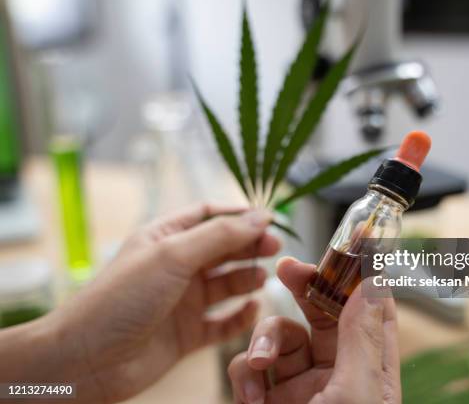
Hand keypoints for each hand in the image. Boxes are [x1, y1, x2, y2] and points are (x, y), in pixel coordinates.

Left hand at [53, 204, 278, 401]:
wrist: (86, 360)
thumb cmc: (120, 299)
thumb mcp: (173, 255)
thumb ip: (220, 235)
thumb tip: (260, 216)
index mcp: (165, 238)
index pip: (208, 216)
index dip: (239, 215)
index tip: (268, 218)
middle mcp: (176, 267)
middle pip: (223, 249)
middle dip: (249, 245)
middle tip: (275, 246)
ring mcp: (182, 301)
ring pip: (226, 285)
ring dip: (246, 279)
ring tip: (262, 278)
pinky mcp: (187, 334)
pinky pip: (222, 322)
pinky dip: (240, 316)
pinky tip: (252, 310)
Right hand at [228, 257, 400, 403]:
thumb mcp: (355, 393)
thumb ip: (361, 340)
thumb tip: (372, 285)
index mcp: (371, 372)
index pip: (373, 312)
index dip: (363, 276)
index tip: (352, 243)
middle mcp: (338, 374)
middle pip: (323, 312)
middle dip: (304, 286)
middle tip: (287, 267)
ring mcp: (302, 386)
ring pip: (281, 334)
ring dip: (264, 338)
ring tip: (259, 361)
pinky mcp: (267, 398)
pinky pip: (251, 365)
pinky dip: (244, 373)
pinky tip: (251, 399)